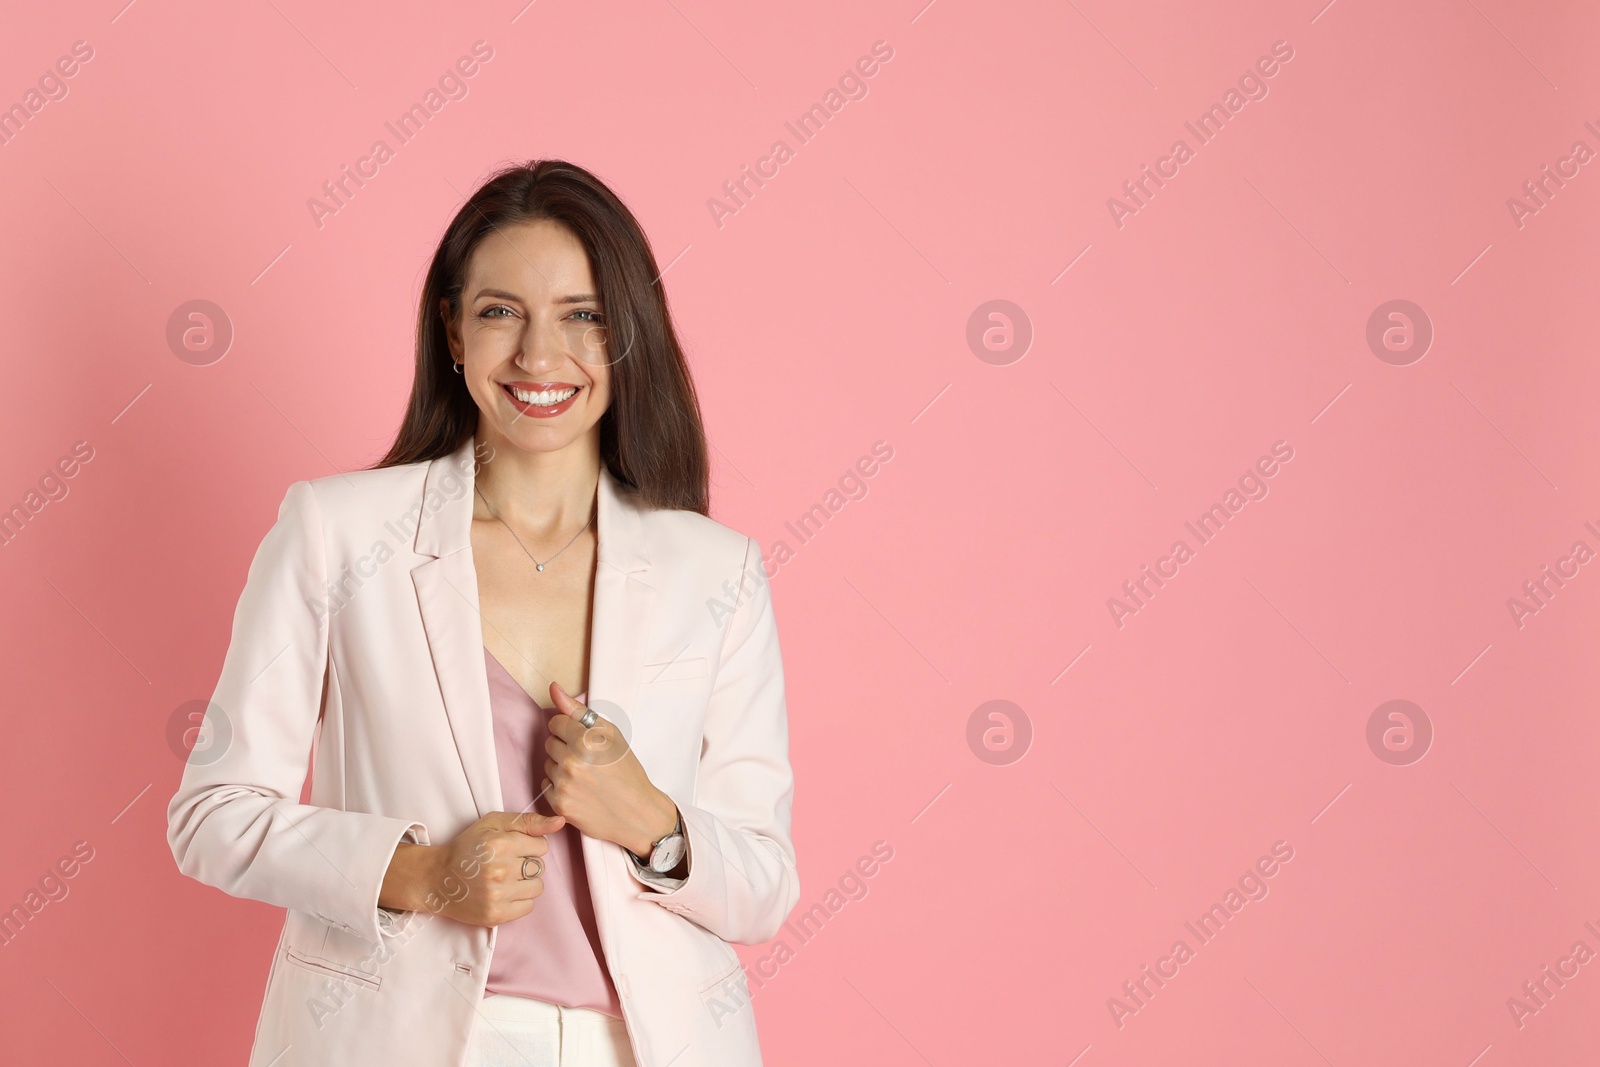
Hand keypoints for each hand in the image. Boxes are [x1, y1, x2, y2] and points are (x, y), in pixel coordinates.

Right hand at [426, 810, 566, 927]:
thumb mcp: (493, 824)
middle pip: (539, 867)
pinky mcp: (496, 915)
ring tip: (505, 879)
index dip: (528, 846)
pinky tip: (504, 893)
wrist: (437, 878)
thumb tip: (560, 822)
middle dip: (526, 863)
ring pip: (537, 887)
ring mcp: (498, 895)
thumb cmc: (467, 847)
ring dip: (525, 883)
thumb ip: (528, 821)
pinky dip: (520, 900)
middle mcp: (500, 870)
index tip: (512, 848)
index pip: (541, 847)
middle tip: (505, 863)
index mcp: (500, 844)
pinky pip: (528, 907)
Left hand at [541, 682, 678, 857]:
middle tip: (588, 759)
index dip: (570, 729)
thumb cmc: (627, 772)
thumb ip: (578, 711)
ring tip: (585, 775)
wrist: (636, 813)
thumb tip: (554, 689)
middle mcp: (572, 761)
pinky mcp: (559, 803)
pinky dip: (559, 786)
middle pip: (550, 742)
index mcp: (586, 739)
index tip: (584, 740)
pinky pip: (546, 785)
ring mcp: (564, 783)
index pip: (556, 722)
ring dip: (561, 767)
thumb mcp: (611, 734)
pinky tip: (579, 789)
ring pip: (547, 763)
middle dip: (565, 747)